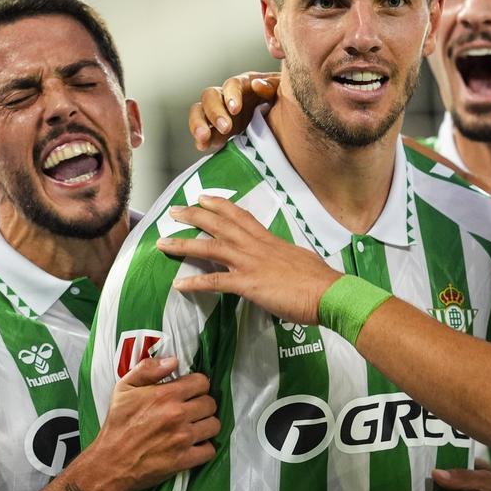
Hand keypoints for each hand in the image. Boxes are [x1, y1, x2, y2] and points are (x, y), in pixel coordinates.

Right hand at [23, 357, 217, 490]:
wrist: (110, 462)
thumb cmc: (118, 424)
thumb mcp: (124, 388)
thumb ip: (148, 369)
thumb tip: (173, 361)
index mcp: (166, 395)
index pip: (202, 382)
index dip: (198, 385)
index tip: (190, 391)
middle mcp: (178, 415)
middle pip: (210, 403)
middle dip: (203, 405)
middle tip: (192, 410)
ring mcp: (183, 438)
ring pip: (214, 425)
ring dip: (206, 425)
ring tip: (195, 426)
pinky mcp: (184, 459)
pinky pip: (209, 450)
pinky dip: (204, 448)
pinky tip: (195, 445)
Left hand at [155, 195, 340, 324]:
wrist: (328, 292)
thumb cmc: (319, 279)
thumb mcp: (299, 259)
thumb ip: (283, 257)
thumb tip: (281, 262)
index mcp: (269, 239)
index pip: (240, 216)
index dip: (220, 205)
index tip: (204, 198)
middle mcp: (256, 246)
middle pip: (219, 224)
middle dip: (194, 215)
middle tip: (175, 210)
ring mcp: (250, 263)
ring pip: (209, 248)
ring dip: (183, 244)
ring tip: (162, 242)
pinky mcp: (248, 284)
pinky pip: (215, 282)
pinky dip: (195, 283)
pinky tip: (178, 284)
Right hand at [188, 72, 279, 150]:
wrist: (282, 120)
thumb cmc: (281, 101)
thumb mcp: (281, 91)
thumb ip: (271, 86)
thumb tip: (257, 85)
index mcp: (243, 85)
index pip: (232, 84)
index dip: (231, 96)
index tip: (235, 110)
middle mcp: (226, 97)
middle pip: (210, 96)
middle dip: (215, 112)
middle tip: (225, 128)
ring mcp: (219, 113)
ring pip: (199, 112)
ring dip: (199, 124)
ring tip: (204, 138)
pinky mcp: (216, 130)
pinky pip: (202, 132)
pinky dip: (201, 139)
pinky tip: (202, 146)